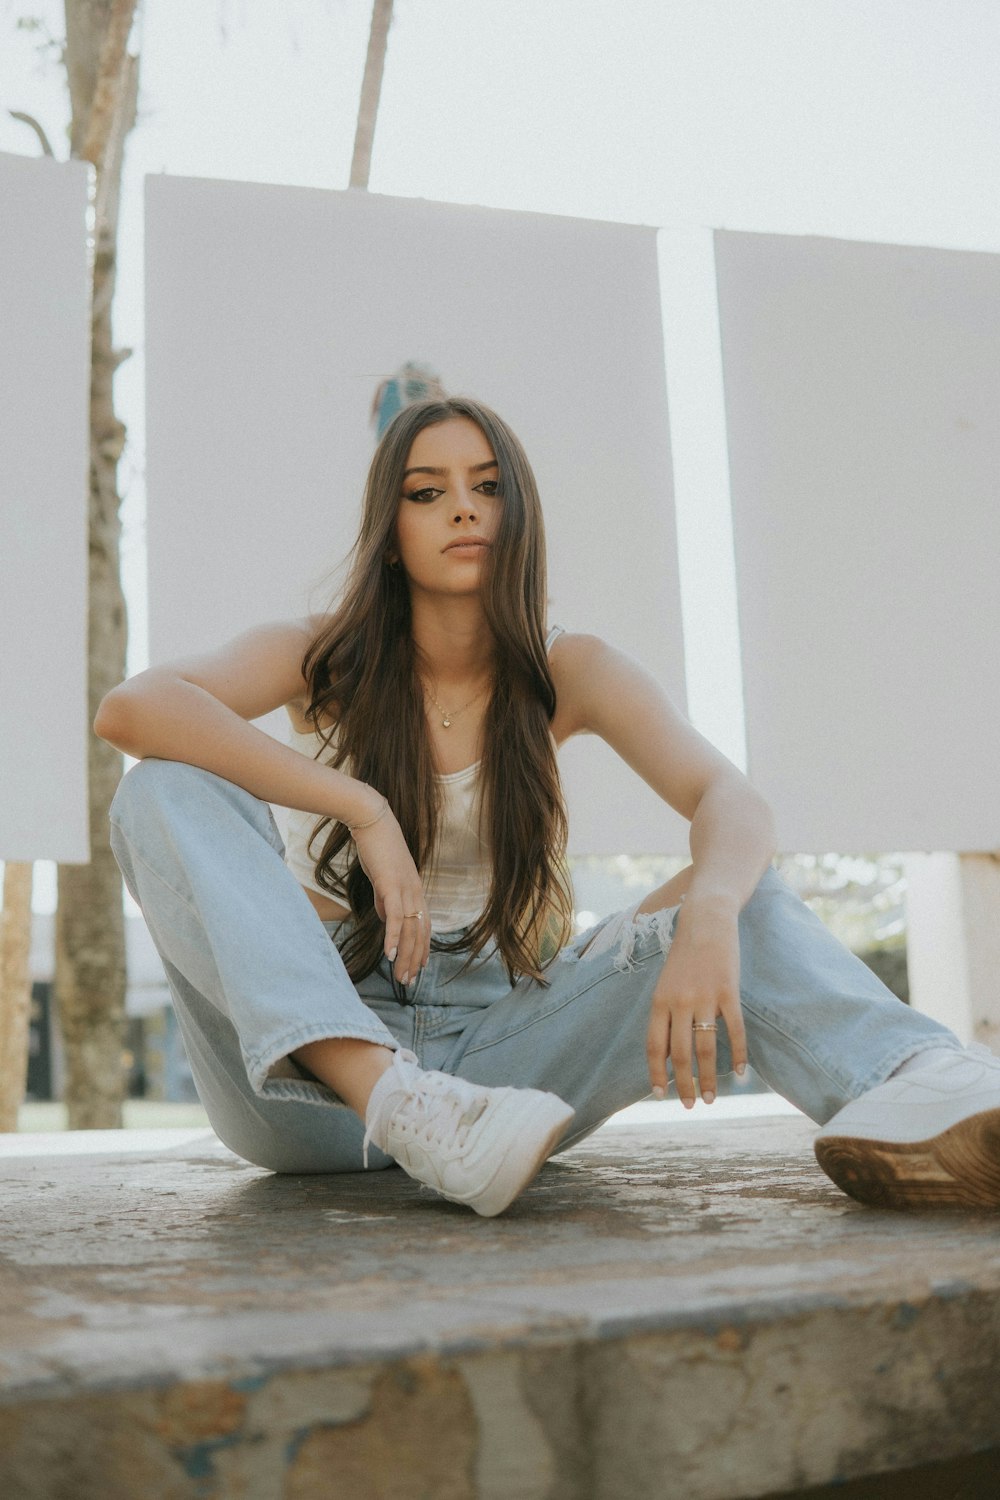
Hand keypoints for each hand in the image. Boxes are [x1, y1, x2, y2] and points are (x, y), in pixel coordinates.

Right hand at [351, 806, 429, 983]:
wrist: (373, 821)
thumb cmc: (376, 847)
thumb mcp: (383, 878)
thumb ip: (385, 898)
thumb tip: (384, 918)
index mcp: (415, 891)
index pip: (423, 926)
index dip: (422, 948)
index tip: (418, 968)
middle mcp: (416, 892)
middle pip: (420, 933)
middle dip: (414, 959)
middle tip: (409, 981)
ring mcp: (406, 889)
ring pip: (410, 930)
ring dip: (405, 956)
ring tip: (401, 976)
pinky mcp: (392, 886)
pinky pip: (395, 917)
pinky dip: (394, 937)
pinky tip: (390, 955)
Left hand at [645, 896, 746, 1107]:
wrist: (706, 920)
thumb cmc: (685, 955)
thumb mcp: (667, 983)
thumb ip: (667, 1014)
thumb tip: (669, 1051)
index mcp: (660, 1001)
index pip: (654, 1047)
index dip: (656, 1073)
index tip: (660, 1095)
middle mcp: (679, 1002)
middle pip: (680, 1054)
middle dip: (683, 1084)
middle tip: (689, 1105)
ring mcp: (704, 998)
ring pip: (706, 1049)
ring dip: (708, 1078)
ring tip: (711, 1098)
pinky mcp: (728, 992)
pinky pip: (734, 1031)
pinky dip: (738, 1054)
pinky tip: (741, 1073)